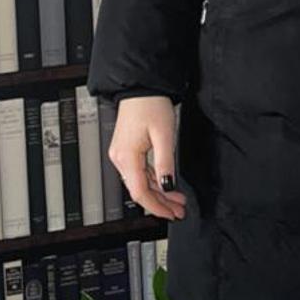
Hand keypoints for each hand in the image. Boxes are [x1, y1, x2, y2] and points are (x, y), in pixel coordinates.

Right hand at [108, 95, 188, 220]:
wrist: (140, 86)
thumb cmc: (151, 104)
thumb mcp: (165, 135)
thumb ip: (166, 163)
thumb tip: (168, 186)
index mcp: (127, 157)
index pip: (140, 192)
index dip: (157, 206)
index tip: (172, 213)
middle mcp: (120, 158)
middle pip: (140, 190)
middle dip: (161, 202)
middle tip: (179, 210)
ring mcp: (122, 154)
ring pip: (140, 182)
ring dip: (159, 193)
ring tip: (177, 200)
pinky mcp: (126, 150)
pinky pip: (139, 172)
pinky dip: (154, 181)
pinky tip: (166, 185)